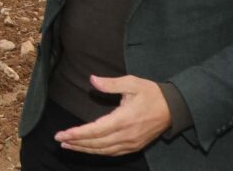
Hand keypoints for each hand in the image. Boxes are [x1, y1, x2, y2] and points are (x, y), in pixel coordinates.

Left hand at [54, 74, 170, 154]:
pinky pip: (113, 153)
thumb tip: (92, 80)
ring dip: (85, 149)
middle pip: (96, 143)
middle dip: (76, 143)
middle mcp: (126, 135)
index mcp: (124, 119)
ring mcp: (131, 143)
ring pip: (103, 150)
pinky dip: (98, 152)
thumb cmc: (151, 93)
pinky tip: (88, 149)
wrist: (173, 108)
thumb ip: (110, 83)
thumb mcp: (131, 83)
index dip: (78, 133)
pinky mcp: (135, 146)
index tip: (62, 134)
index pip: (95, 130)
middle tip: (59, 140)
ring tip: (69, 146)